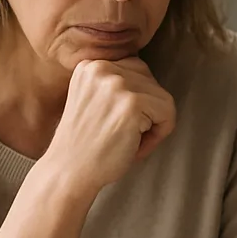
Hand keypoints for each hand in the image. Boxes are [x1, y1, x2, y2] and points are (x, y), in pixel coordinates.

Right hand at [44, 57, 175, 194]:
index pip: (136, 70)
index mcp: (90, 65)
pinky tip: (135, 146)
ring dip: (153, 124)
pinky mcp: (131, 103)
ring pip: (162, 97)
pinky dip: (160, 134)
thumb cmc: (86, 145)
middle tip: (126, 134)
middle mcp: (101, 67)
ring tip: (129, 140)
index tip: (121, 122)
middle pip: (151, 81)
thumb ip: (115, 85)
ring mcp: (116, 84)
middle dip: (146, 112)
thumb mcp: (94, 99)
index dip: (136, 100)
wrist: (69, 172)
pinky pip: (168, 112)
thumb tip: (151, 83)